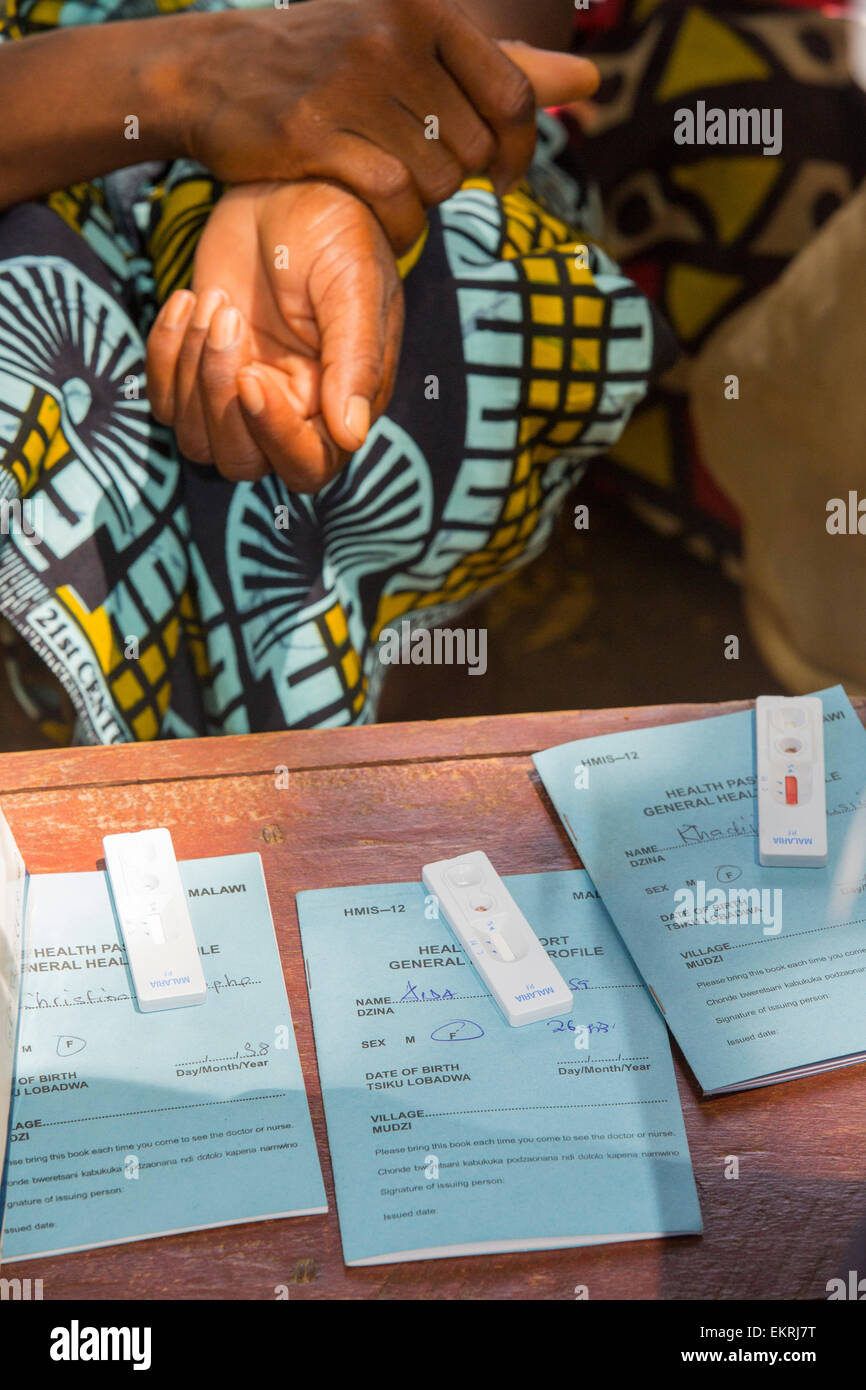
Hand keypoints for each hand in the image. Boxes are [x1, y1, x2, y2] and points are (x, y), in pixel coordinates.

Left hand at [146, 181, 403, 492]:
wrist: (286, 182)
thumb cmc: (335, 229)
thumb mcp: (354, 286)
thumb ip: (357, 361)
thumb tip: (353, 436)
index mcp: (338, 402)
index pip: (306, 466)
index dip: (273, 437)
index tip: (251, 375)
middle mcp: (291, 411)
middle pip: (243, 462)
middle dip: (220, 399)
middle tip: (228, 317)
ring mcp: (242, 393)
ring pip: (197, 440)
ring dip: (191, 374)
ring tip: (211, 300)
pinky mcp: (200, 369)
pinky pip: (164, 400)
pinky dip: (163, 354)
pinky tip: (186, 299)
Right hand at [181, 0, 598, 249]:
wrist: (211, 72)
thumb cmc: (324, 62)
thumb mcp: (408, 40)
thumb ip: (498, 65)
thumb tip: (591, 81)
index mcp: (421, 7)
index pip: (513, 94)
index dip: (521, 149)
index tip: (504, 176)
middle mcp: (391, 36)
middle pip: (475, 148)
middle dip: (459, 179)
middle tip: (421, 178)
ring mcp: (352, 84)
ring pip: (437, 180)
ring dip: (423, 205)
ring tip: (390, 189)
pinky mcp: (318, 136)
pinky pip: (396, 203)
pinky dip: (396, 226)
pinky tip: (378, 218)